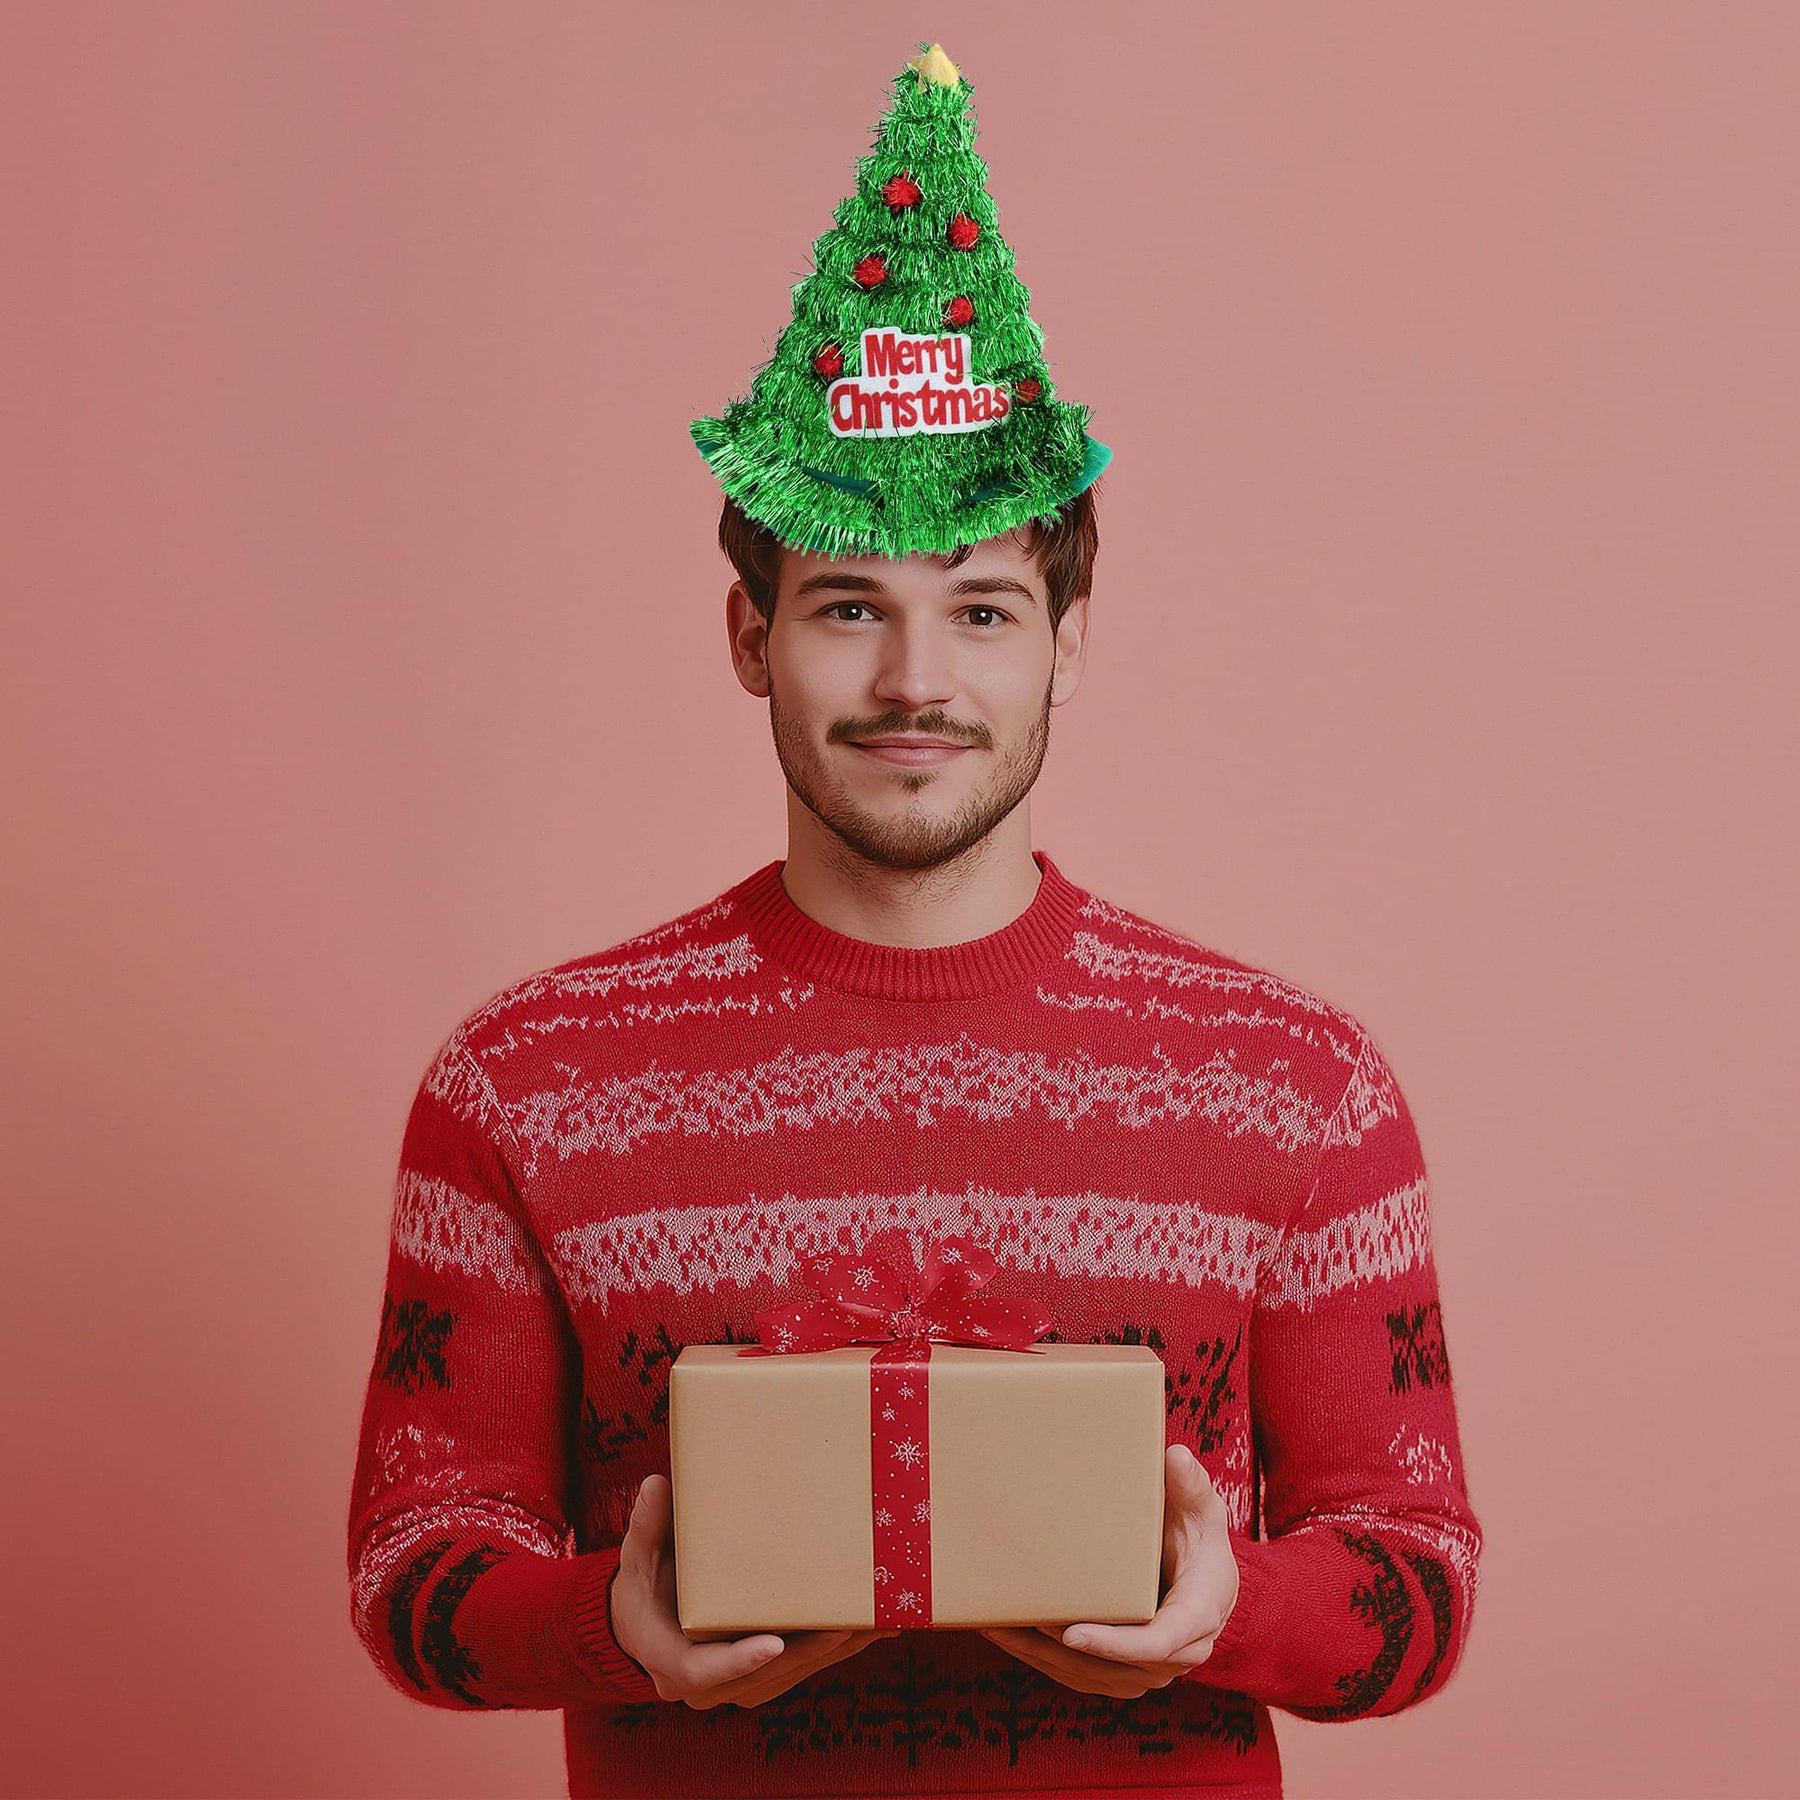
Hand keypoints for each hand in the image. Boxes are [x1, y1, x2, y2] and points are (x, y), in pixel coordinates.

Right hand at [610, 1473, 896, 1707]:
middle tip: (848, 1623)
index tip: (772, 1642)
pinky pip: (798, 1670)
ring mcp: (733, 1687)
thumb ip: (647, 1526)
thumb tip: (656, 1485)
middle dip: (807, 1651)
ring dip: (833, 1653)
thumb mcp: (637, 1556)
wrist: (641, 1623)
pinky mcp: (758, 1680)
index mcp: (668, 1659)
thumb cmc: (640, 1586)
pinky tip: (868, 1628)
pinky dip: (832, 1651)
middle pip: (762, 1677)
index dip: (739, 1660)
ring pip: (788, 1676)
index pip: (702, 1670)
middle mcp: (703, 1686)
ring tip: (877, 1624)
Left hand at [981, 1443, 1238, 1698]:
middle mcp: (1179, 1654)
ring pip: (1093, 1676)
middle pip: (1116, 1665)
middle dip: (1063, 1647)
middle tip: (1019, 1618)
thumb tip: (1176, 1456)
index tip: (1072, 1634)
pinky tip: (1010, 1637)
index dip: (1115, 1644)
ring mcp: (1152, 1670)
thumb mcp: (1200, 1510)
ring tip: (999, 1627)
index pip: (1158, 1642)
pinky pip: (1084, 1677)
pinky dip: (1045, 1661)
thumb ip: (1191, 1486)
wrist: (1207, 1577)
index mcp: (1198, 1616)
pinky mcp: (1128, 1673)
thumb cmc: (1199, 1538)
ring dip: (1044, 1657)